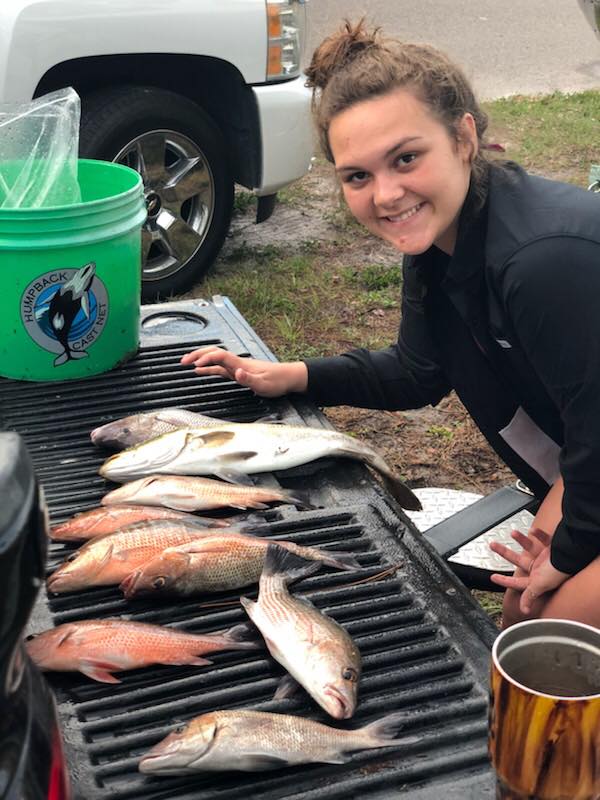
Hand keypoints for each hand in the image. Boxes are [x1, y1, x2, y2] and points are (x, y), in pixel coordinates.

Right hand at [180, 346, 307, 397]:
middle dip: (197, 355)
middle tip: (182, 361)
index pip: (219, 356)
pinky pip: (219, 368)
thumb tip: (236, 372)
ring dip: (200, 359)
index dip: (206, 359)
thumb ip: (249, 379)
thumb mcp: (264, 384)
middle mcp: (237, 362)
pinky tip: (201, 371)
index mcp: (241, 364)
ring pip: (214, 359)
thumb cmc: (277, 381)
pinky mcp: (238, 372)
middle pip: (213, 353)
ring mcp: (237, 366)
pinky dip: (208, 368)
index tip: (195, 366)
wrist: (288, 378)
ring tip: (186, 363)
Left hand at [489, 527, 569, 614]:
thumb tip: (524, 609)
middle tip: (493, 545)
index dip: (504, 581)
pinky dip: (538, 534)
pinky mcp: (553, 546)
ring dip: (520, 539)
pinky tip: (533, 531)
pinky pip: (544, 538)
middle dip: (504, 553)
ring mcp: (546, 557)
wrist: (572, 555)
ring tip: (513, 533)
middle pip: (518, 560)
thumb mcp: (540, 584)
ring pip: (529, 547)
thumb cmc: (559, 571)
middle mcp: (540, 568)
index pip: (517, 582)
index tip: (492, 578)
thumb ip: (530, 595)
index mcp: (536, 579)